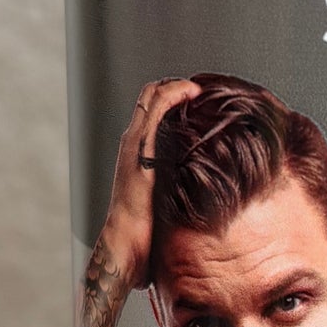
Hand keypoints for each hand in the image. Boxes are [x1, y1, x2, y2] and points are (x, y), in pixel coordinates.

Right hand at [102, 78, 200, 287]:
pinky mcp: (141, 146)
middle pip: (150, 96)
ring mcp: (135, 142)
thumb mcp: (164, 199)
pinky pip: (156, 108)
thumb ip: (176, 187)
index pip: (151, 110)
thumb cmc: (144, 229)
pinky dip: (175, 93)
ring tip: (199, 86)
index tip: (197, 97)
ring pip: (152, 96)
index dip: (172, 96)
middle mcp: (133, 142)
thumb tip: (200, 194)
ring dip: (177, 85)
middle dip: (176, 85)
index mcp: (138, 152)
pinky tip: (192, 92)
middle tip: (201, 88)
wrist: (126, 242)